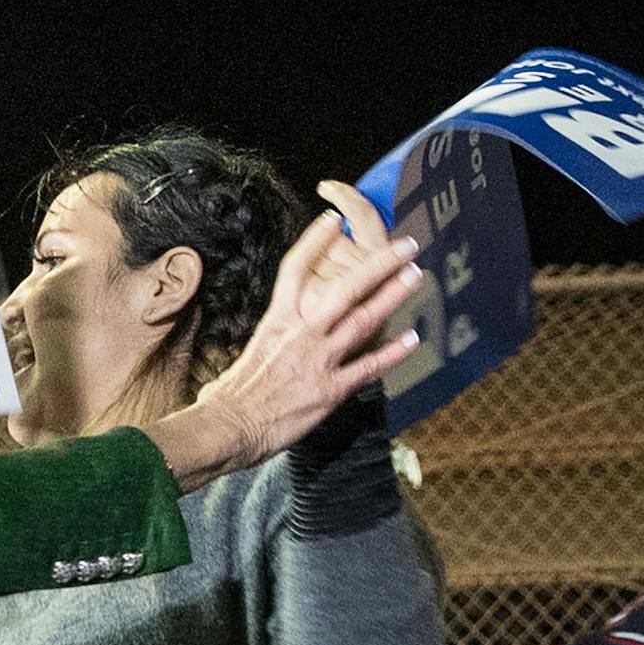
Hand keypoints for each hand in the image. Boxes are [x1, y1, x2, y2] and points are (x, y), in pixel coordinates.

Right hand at [166, 184, 421, 478]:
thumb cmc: (229, 395)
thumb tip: (276, 337)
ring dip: (393, 295)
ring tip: (416, 275)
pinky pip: (368, 367)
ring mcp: (317, 360)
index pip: (295, 269)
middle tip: (405, 245)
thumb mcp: (250, 353)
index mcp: (277, 321)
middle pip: (344, 288)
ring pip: (363, 319)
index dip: (315, 240)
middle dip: (378, 263)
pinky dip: (392, 352)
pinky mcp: (329, 390)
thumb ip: (272, 339)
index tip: (333, 218)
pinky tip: (413, 337)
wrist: (227, 426)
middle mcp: (300, 333)